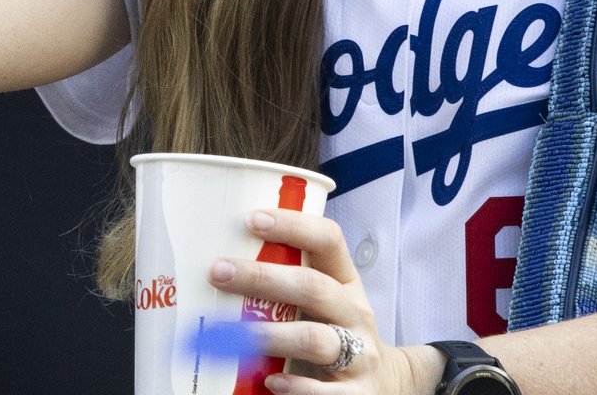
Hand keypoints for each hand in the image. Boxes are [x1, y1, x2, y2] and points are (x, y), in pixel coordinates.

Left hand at [211, 209, 436, 394]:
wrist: (381, 382)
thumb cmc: (331, 330)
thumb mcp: (319, 302)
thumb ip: (285, 283)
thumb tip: (215, 266)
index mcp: (344, 280)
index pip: (328, 240)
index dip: (293, 225)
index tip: (251, 219)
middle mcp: (355, 312)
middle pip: (312, 287)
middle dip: (262, 278)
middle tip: (218, 272)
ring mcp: (360, 354)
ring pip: (315, 339)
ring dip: (272, 335)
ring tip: (234, 336)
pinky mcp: (358, 393)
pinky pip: (328, 392)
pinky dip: (298, 387)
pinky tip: (271, 381)